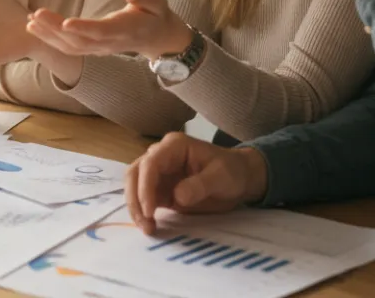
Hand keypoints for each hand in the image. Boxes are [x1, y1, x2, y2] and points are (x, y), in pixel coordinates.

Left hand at [26, 0, 191, 59]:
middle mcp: (109, 42)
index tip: (64, 22)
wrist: (156, 37)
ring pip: (71, 47)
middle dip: (55, 30)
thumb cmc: (155, 14)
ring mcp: (100, 48)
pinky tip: (35, 28)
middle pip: (79, 41)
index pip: (101, 31)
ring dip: (48, 36)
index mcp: (125, 30)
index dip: (83, 28)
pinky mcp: (92, 48)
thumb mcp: (158, 1)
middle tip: (35, 15)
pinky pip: (69, 48)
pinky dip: (50, 40)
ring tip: (30, 22)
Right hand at [126, 132, 268, 234]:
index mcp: (174, 146)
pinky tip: (150, 227)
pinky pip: (144, 199)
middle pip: (135, 173)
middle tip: (145, 223)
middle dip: (135, 199)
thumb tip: (177, 196)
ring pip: (134, 186)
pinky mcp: (161, 190)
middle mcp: (161, 156)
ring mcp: (159, 173)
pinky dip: (143, 213)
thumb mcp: (221, 176)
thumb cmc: (232, 171)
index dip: (145, 186)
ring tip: (147, 228)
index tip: (150, 211)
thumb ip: (199, 184)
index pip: (150, 163)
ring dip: (136, 207)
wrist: (239, 179)